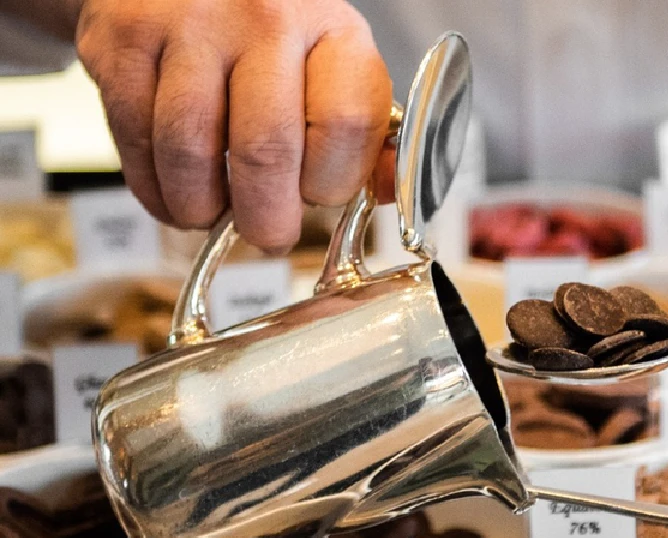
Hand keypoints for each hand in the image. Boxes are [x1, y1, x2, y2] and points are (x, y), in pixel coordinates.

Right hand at [75, 0, 393, 251]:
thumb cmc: (269, 36)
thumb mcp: (334, 68)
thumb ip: (366, 135)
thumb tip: (388, 195)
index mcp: (333, 31)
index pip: (345, 125)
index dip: (331, 183)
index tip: (318, 198)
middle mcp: (265, 19)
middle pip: (267, 150)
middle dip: (266, 217)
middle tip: (266, 234)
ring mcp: (190, 27)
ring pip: (192, 152)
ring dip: (201, 208)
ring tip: (211, 214)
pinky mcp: (126, 42)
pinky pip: (136, 139)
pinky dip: (153, 189)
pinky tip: (172, 194)